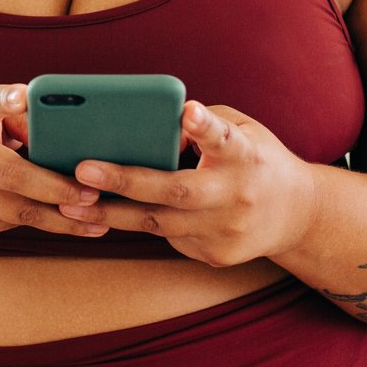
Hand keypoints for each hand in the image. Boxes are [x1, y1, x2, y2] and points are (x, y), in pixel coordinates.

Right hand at [0, 84, 108, 238]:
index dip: (3, 100)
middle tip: (92, 196)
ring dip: (57, 219)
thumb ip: (11, 111)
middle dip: (53, 188)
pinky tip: (70, 224)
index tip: (22, 95)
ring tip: (96, 221)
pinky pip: (5, 224)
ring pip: (11, 212)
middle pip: (7, 175)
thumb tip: (61, 128)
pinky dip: (39, 224)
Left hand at [59, 103, 316, 266]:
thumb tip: (148, 123)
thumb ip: (203, 125)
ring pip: (158, 224)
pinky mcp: (215, 255)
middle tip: (82, 170)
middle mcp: (237, 196)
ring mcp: (226, 231)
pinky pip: (167, 237)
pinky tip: (103, 214)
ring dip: (111, 213)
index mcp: (245, 156)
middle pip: (176, 192)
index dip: (206, 127)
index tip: (188, 112)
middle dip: (126, 180)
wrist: (297, 216)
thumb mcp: (243, 131)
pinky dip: (137, 223)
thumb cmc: (255, 159)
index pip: (225, 140)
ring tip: (69, 202)